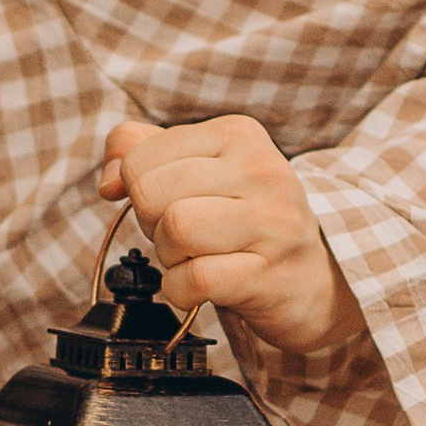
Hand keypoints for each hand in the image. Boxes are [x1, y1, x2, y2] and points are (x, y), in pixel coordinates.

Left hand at [100, 116, 362, 357]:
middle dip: (150, 223)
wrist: (317, 280)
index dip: (136, 188)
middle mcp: (262, 170)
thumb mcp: (200, 172)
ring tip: (196, 258)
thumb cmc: (247, 224)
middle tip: (183, 237)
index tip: (168, 203)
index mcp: (238, 134)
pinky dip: (180, 291)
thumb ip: (142, 154)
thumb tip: (108, 180)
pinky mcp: (270, 274)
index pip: (139, 154)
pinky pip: (193, 279)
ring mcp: (272, 222)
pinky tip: (202, 287)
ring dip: (168, 257)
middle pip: (151, 192)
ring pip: (174, 229)